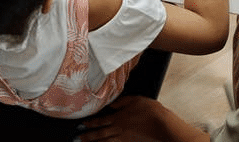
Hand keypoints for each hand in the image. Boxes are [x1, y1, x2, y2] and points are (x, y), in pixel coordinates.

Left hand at [79, 96, 208, 141]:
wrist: (161, 125)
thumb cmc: (150, 110)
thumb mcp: (134, 100)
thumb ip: (121, 102)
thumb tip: (111, 105)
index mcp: (119, 118)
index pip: (101, 121)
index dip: (90, 123)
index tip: (82, 125)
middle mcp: (118, 130)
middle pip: (100, 134)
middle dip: (88, 136)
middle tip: (77, 138)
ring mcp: (123, 139)